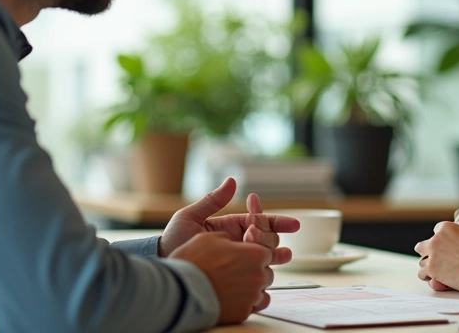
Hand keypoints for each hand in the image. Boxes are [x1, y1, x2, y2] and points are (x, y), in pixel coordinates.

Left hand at [159, 177, 298, 265]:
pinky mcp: (235, 278)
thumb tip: (232, 181)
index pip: (261, 222)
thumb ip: (212, 200)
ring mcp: (238, 261)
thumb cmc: (174, 241)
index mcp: (232, 227)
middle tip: (252, 234)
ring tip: (270, 254)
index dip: (278, 222)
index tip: (293, 225)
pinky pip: (256, 278)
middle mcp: (238, 244)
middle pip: (268, 240)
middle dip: (268, 236)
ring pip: (266, 258)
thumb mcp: (190, 216)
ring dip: (271, 254)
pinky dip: (263, 275)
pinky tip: (264, 274)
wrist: (166, 267)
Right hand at [170, 232, 274, 323]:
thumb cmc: (193, 262)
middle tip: (236, 271)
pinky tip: (232, 298)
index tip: (247, 256)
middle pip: (266, 272)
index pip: (268, 252)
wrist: (180, 290)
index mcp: (255, 254)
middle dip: (254, 271)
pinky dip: (245, 303)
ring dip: (251, 288)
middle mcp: (258, 275)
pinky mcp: (244, 312)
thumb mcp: (210, 238)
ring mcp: (253, 296)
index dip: (255, 253)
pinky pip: (253, 307)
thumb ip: (229, 238)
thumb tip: (234, 241)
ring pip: (261, 291)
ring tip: (232, 285)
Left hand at [413, 222, 458, 293]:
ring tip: (433, 271)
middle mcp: (435, 240)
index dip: (442, 238)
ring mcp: (432, 255)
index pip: (437, 230)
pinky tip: (432, 278)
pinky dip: (427, 276)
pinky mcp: (431, 269)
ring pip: (421, 261)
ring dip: (427, 265)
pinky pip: (422, 273)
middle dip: (427, 251)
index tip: (446, 244)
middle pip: (423, 245)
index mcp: (446, 228)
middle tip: (435, 258)